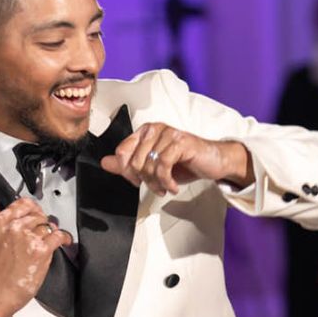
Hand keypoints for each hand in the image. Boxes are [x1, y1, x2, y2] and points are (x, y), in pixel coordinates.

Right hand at [0, 190, 72, 316]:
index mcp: (1, 221)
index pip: (23, 203)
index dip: (31, 210)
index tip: (33, 215)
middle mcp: (15, 227)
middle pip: (38, 214)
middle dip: (41, 223)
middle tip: (39, 234)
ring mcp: (29, 238)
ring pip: (48, 225)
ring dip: (50, 233)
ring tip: (46, 241)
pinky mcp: (41, 250)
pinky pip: (58, 236)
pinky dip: (63, 239)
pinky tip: (62, 242)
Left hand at [100, 123, 252, 194]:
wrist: (212, 162)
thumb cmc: (184, 162)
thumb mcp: (152, 166)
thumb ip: (127, 164)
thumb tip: (105, 163)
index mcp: (145, 131)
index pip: (122, 152)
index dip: (126, 172)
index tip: (137, 182)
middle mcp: (155, 129)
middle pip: (134, 162)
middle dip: (144, 180)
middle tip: (155, 187)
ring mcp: (168, 133)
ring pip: (148, 165)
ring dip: (156, 184)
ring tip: (165, 188)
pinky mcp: (181, 142)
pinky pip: (163, 165)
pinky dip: (166, 181)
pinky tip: (173, 186)